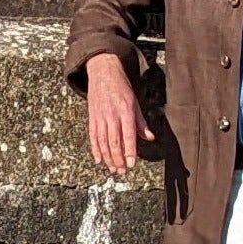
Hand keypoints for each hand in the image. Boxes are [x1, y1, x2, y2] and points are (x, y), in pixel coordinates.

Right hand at [85, 53, 145, 171]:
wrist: (103, 71)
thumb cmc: (121, 87)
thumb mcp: (135, 102)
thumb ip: (141, 122)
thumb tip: (150, 138)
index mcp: (125, 111)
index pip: (128, 135)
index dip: (129, 151)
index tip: (131, 164)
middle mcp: (112, 115)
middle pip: (114, 142)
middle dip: (118, 159)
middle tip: (122, 171)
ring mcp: (100, 116)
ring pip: (103, 141)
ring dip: (107, 157)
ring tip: (113, 169)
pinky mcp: (92, 117)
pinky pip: (93, 136)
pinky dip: (95, 149)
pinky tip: (98, 159)